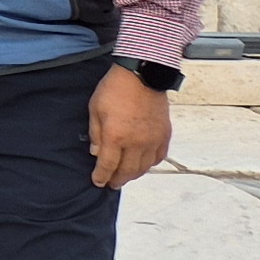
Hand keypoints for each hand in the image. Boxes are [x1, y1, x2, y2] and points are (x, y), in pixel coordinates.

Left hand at [89, 67, 173, 189]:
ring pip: (144, 167)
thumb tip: (96, 154)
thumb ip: (95, 134)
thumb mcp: (95, 109)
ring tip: (125, 176)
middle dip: (118, 179)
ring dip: (134, 174)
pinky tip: (143, 164)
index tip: (98, 182)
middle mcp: (136, 143)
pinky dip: (150, 164)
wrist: (142, 75)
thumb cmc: (114, 89)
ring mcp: (153, 140)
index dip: (102, 176)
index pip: (108, 165)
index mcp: (116, 137)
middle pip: (128, 170)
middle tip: (111, 184)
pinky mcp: (164, 135)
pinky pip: (158, 157)